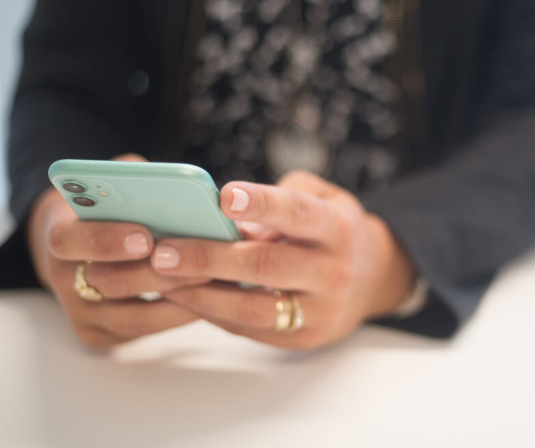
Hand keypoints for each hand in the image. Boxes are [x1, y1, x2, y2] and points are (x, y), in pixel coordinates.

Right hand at [26, 154, 207, 346]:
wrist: (81, 248)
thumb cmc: (109, 209)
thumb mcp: (114, 185)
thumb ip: (134, 183)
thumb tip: (175, 188)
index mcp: (60, 234)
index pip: (69, 241)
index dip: (106, 240)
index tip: (146, 237)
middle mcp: (62, 278)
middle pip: (109, 283)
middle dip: (157, 274)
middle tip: (200, 263)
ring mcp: (80, 313)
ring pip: (132, 316)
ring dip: (178, 299)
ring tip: (214, 281)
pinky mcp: (98, 335)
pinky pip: (143, 330)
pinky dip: (178, 316)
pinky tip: (209, 299)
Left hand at [153, 171, 415, 349]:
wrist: (371, 279)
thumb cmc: (331, 230)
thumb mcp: (321, 197)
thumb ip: (281, 197)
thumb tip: (229, 219)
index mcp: (337, 228)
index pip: (298, 213)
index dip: (261, 203)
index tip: (222, 197)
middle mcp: (335, 271)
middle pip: (266, 265)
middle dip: (209, 257)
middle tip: (164, 250)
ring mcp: (322, 310)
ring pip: (254, 307)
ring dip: (202, 294)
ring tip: (163, 280)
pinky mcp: (305, 337)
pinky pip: (252, 328)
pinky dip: (216, 313)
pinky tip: (188, 296)